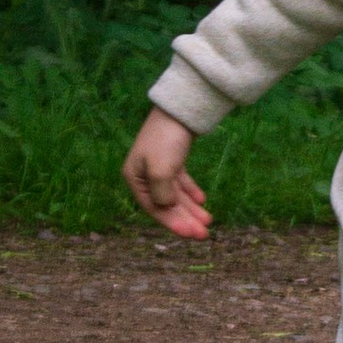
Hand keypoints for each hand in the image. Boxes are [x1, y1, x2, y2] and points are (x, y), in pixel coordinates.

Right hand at [123, 107, 211, 238]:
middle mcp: (143, 174)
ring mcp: (158, 167)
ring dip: (191, 208)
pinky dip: (190, 191)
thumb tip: (166, 208)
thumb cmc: (166, 140)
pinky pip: (181, 182)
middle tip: (204, 233)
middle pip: (167, 204)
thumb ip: (162, 194)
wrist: (180, 109)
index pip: (154, 208)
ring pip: (176, 194)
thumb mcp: (161, 170)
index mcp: (135, 178)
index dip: (173, 223)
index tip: (191, 234)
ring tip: (208, 220)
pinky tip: (202, 200)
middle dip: (186, 218)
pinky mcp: (172, 159)